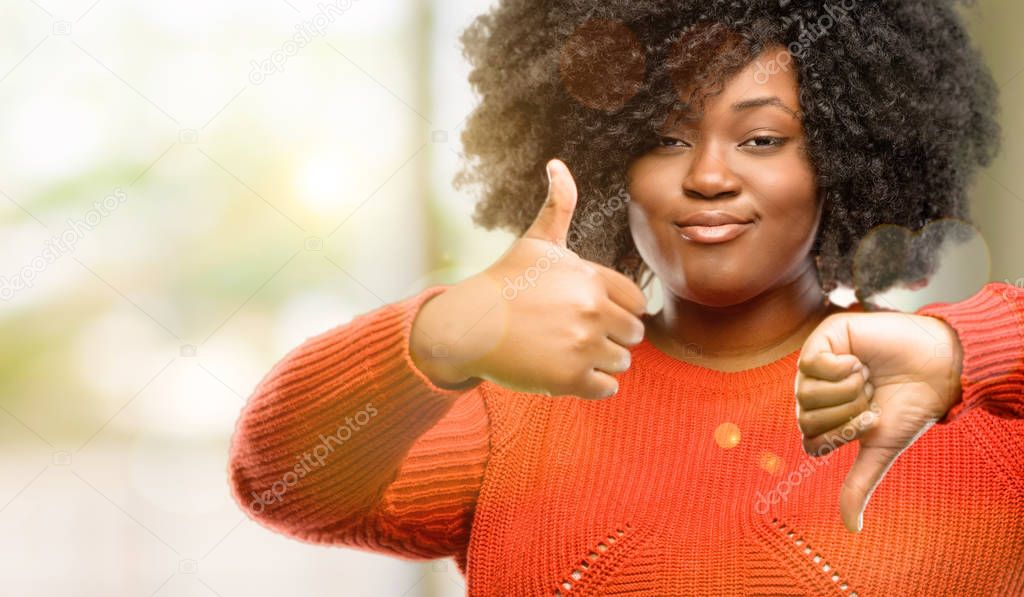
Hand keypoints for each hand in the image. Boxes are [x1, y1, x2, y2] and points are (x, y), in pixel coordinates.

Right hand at [413, 158, 646, 398]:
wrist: (468, 326)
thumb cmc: (506, 283)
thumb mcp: (536, 241)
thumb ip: (559, 204)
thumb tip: (557, 163)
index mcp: (592, 278)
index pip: (638, 303)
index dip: (615, 308)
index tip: (586, 309)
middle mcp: (592, 310)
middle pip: (633, 334)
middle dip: (610, 335)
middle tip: (573, 332)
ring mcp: (582, 346)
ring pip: (621, 362)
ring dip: (600, 361)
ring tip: (566, 350)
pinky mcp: (569, 379)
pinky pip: (607, 389)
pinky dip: (592, 385)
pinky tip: (565, 371)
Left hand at [794, 311, 963, 532]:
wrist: (937, 368)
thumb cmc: (909, 406)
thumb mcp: (881, 447)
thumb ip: (859, 483)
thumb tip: (851, 527)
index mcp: (824, 418)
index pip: (811, 440)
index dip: (843, 435)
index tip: (872, 421)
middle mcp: (815, 392)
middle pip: (806, 418)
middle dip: (848, 413)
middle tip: (871, 398)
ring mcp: (816, 365)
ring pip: (806, 393)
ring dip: (847, 391)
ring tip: (868, 378)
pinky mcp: (824, 339)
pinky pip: (810, 363)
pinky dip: (839, 369)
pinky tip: (859, 362)